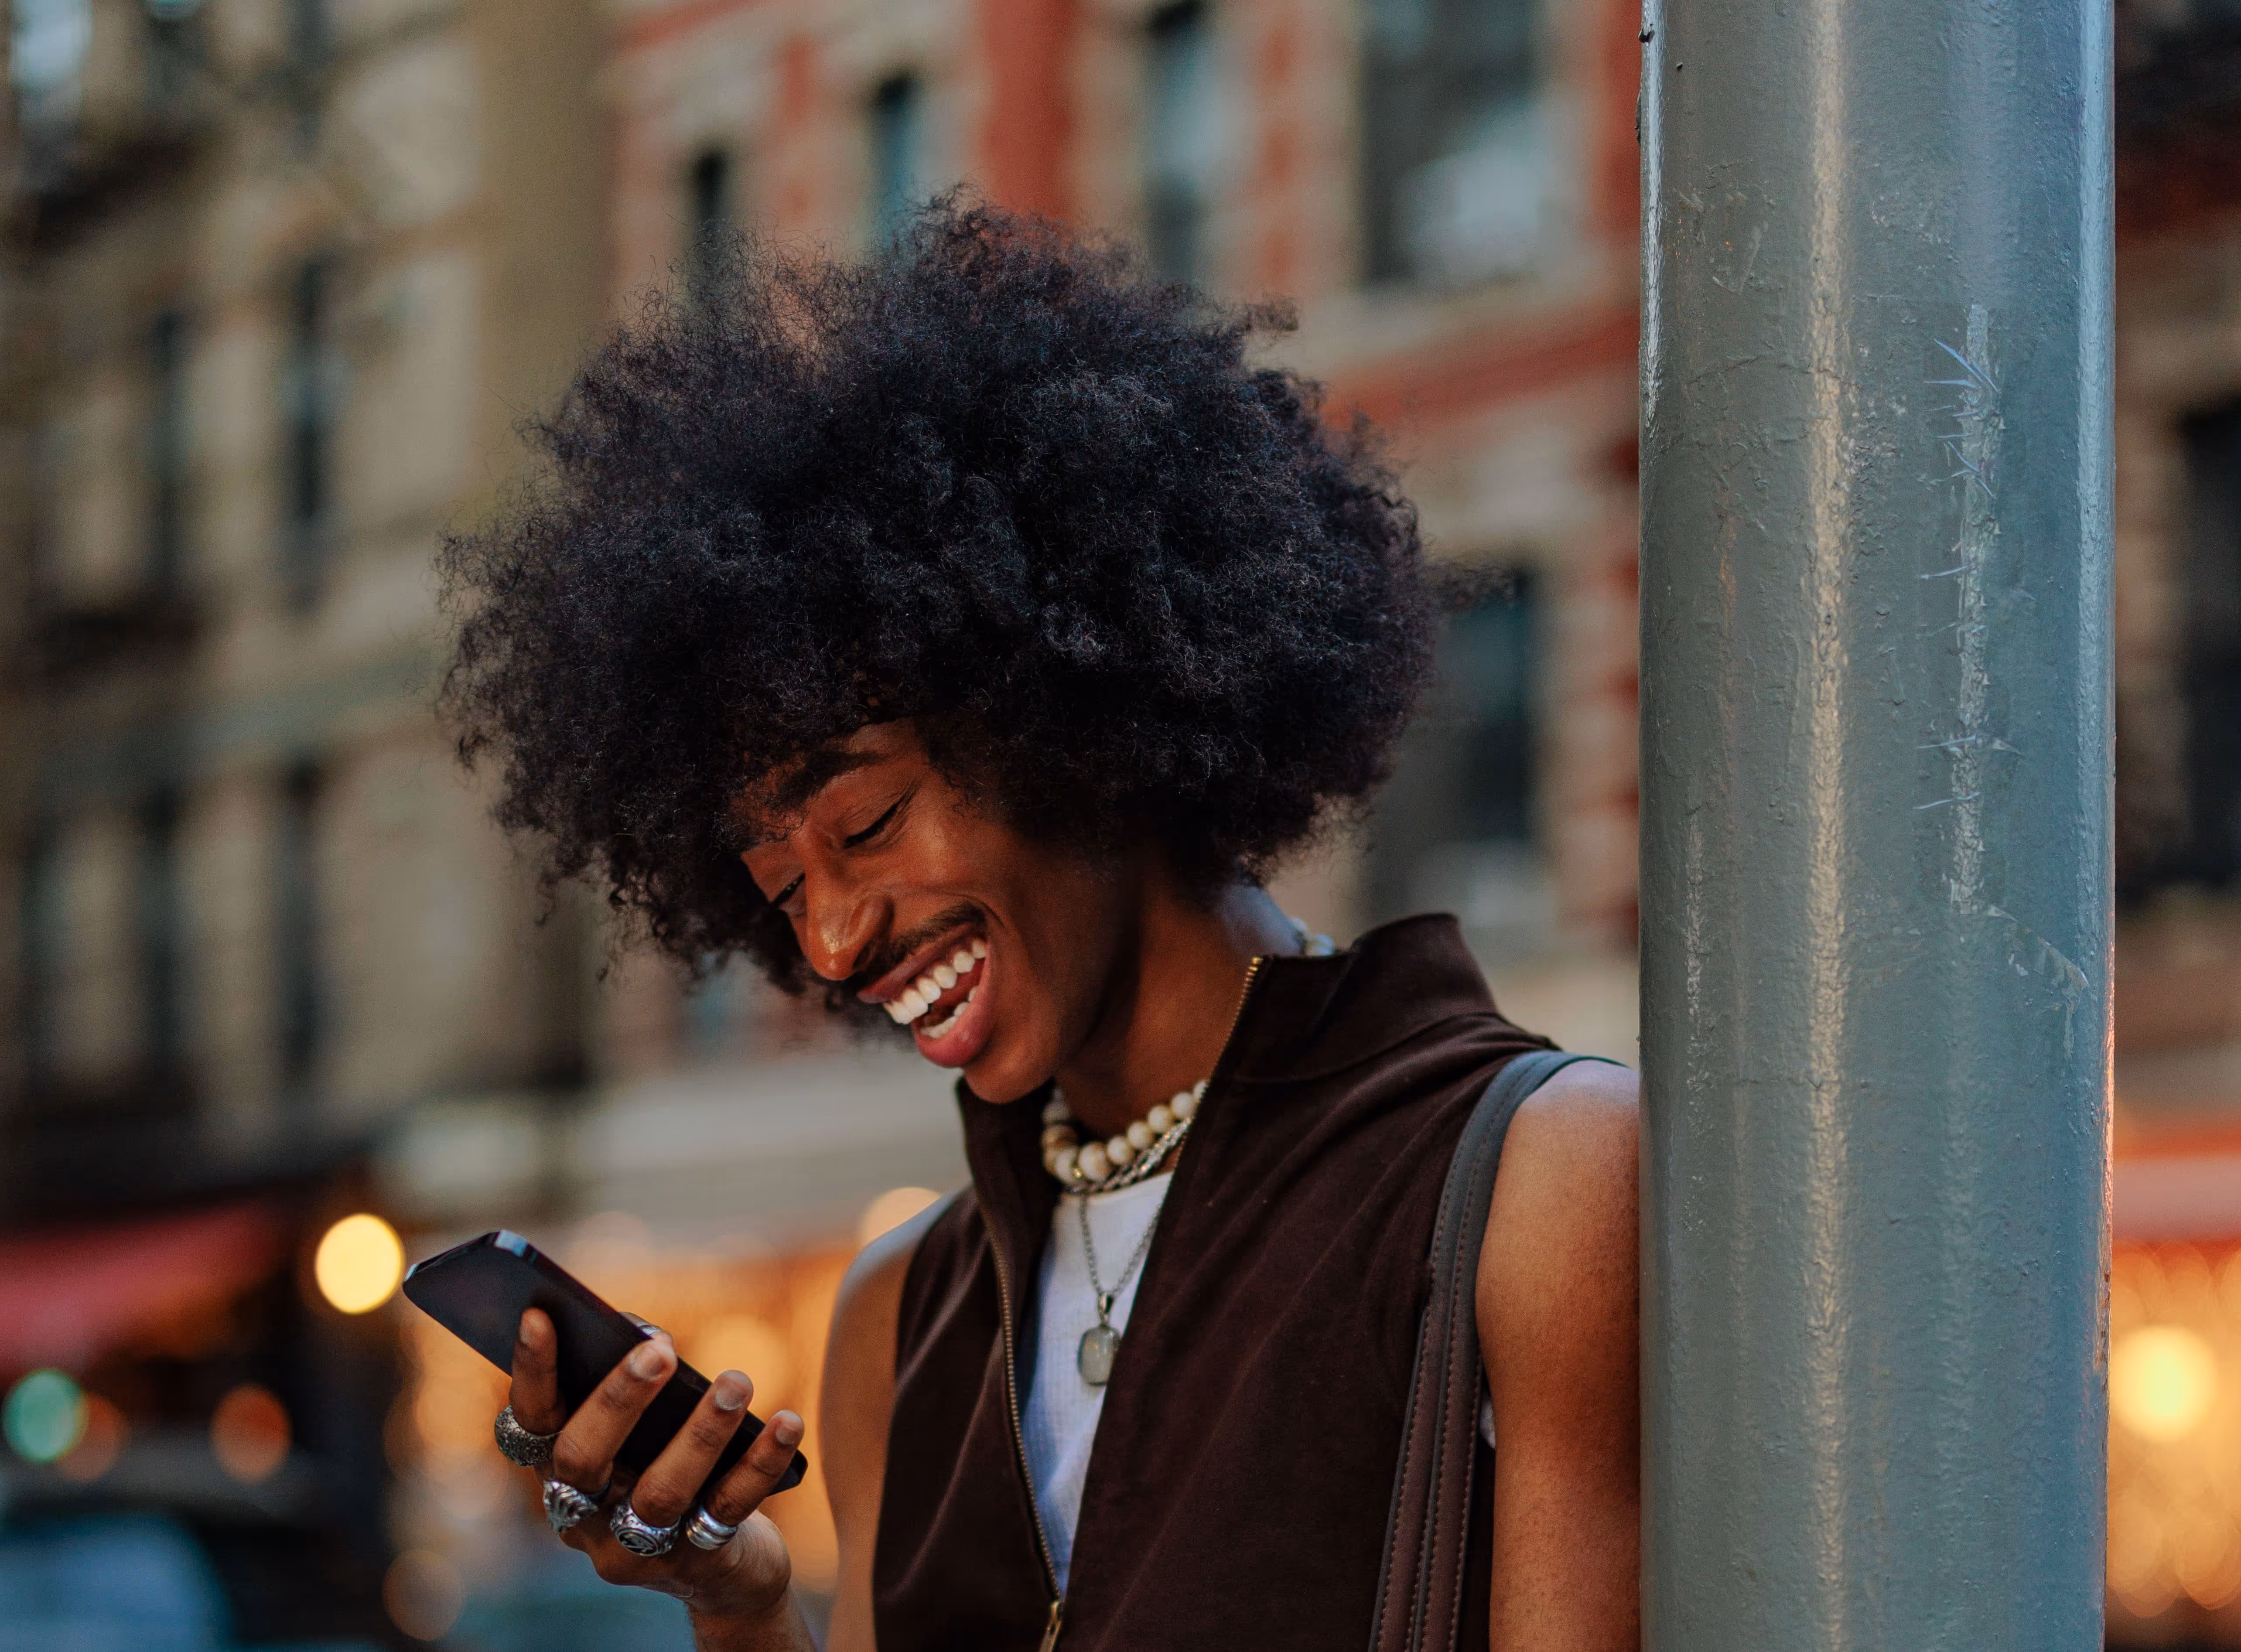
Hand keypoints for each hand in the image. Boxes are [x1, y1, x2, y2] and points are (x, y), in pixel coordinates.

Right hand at [508, 1308, 808, 1634]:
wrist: (725, 1571)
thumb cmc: (674, 1470)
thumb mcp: (647, 1433)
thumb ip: (638, 1386)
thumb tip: (650, 1337)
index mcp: (558, 1474)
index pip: (530, 1423)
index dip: (530, 1372)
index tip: (538, 1316)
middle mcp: (583, 1519)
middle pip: (582, 1461)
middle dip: (618, 1400)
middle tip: (661, 1351)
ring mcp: (635, 1551)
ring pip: (659, 1493)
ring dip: (700, 1433)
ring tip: (736, 1382)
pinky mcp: (696, 1566)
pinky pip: (728, 1509)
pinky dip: (760, 1463)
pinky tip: (787, 1421)